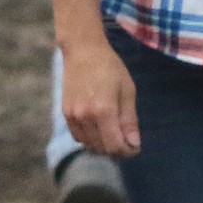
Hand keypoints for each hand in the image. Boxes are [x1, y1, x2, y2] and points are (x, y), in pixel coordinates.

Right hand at [62, 41, 139, 157]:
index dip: (128, 151)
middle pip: (102, 149)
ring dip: (104, 147)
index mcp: (103, 110)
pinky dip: (91, 140)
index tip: (136, 147)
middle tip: (129, 143)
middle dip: (118, 151)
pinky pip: (78, 137)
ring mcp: (72, 116)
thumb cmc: (110, 68)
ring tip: (116, 136)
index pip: (115, 145)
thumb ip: (129, 120)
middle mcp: (85, 116)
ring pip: (89, 145)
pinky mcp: (65, 113)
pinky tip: (101, 130)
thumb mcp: (127, 90)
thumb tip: (134, 144)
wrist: (83, 51)